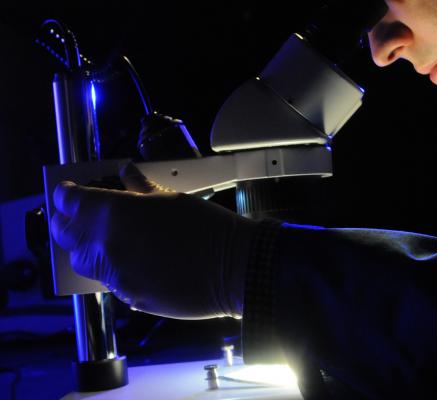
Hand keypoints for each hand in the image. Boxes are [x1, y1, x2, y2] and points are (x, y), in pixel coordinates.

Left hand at [50, 163, 258, 318]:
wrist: (233, 267)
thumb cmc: (207, 227)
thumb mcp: (172, 198)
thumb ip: (140, 188)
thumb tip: (127, 173)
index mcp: (114, 213)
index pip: (70, 201)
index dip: (66, 194)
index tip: (68, 192)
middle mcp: (106, 245)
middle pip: (66, 234)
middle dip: (67, 222)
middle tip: (77, 216)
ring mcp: (116, 275)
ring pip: (84, 262)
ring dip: (87, 248)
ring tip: (106, 240)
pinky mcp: (130, 297)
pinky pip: (111, 281)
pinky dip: (115, 269)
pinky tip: (137, 261)